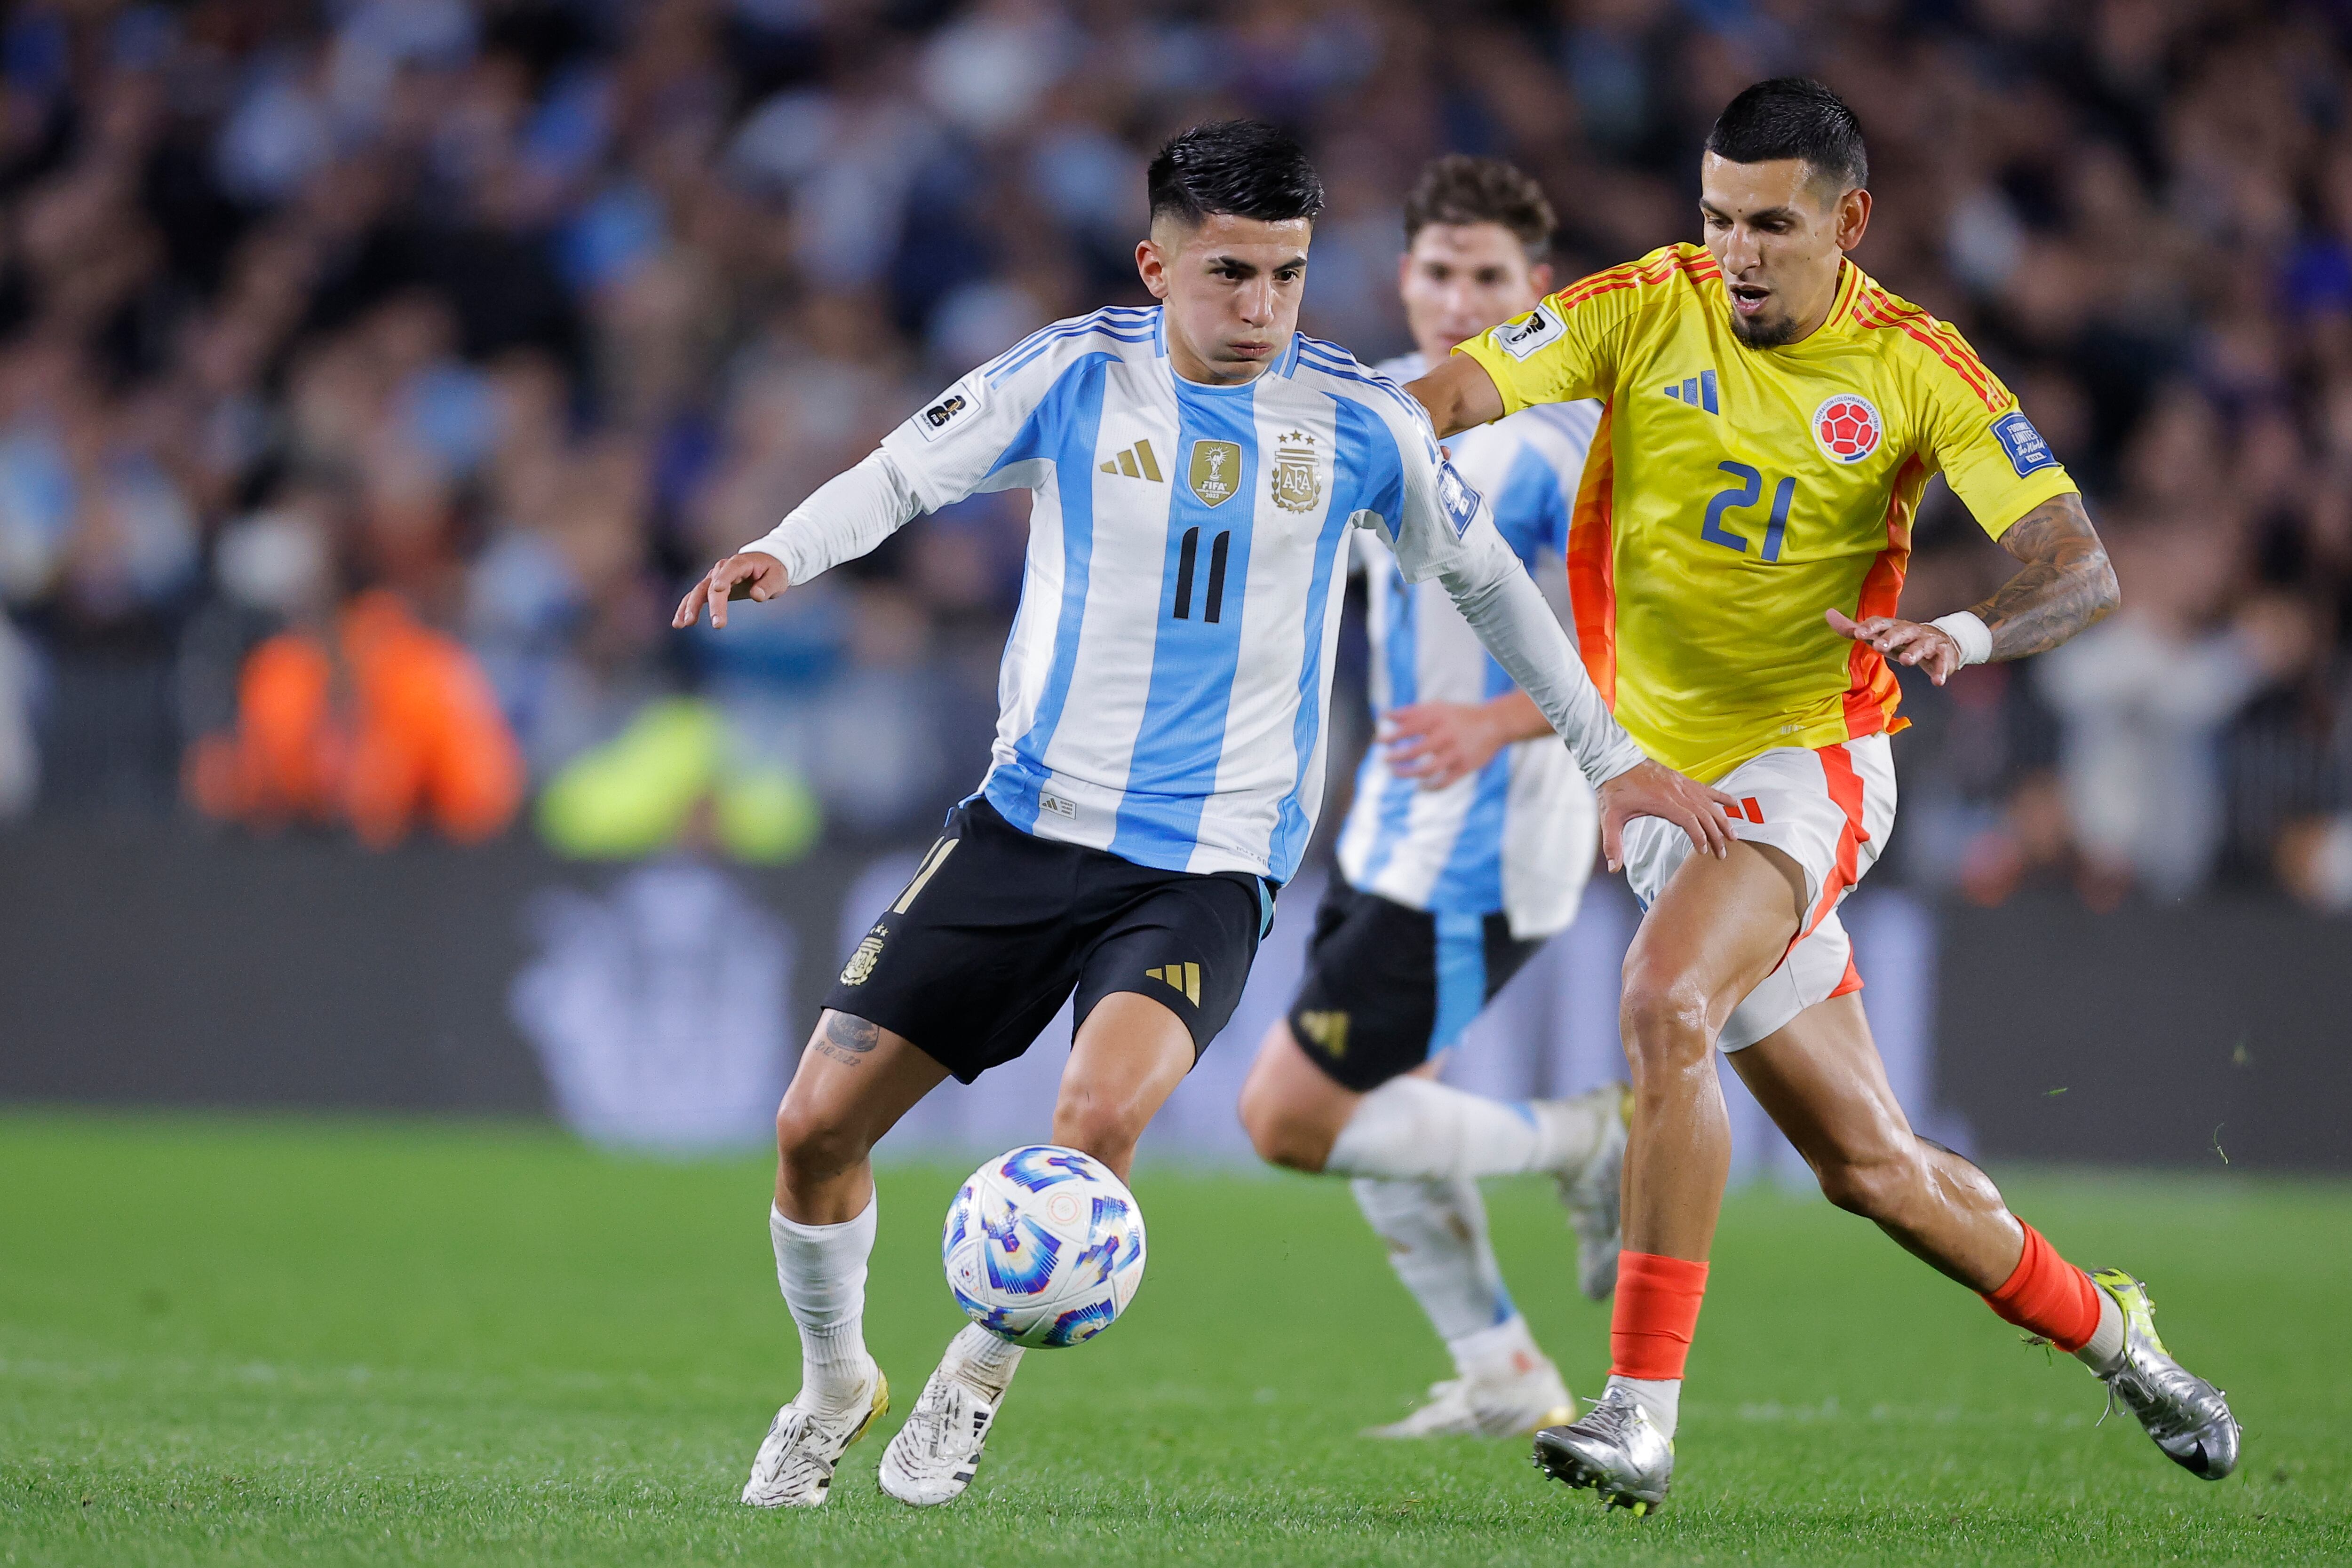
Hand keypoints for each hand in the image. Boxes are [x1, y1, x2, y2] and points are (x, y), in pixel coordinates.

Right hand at [674, 552, 788, 629]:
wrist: (765, 565)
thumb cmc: (773, 571)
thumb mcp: (777, 577)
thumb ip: (767, 586)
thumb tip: (756, 595)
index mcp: (739, 563)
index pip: (729, 570)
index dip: (723, 579)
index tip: (718, 590)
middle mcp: (722, 569)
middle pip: (713, 586)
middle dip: (714, 605)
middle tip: (718, 624)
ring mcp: (714, 578)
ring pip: (698, 591)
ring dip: (690, 607)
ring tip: (683, 624)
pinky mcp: (710, 588)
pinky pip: (695, 597)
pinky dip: (686, 608)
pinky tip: (679, 623)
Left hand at [1383, 701, 1506, 789]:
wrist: (1494, 724)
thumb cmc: (1458, 716)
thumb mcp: (1437, 708)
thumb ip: (1410, 712)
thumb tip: (1383, 716)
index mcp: (1438, 718)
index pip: (1409, 728)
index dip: (1392, 736)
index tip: (1378, 741)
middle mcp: (1446, 735)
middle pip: (1415, 750)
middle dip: (1396, 757)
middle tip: (1384, 760)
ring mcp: (1456, 753)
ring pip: (1427, 769)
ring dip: (1408, 774)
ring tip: (1395, 772)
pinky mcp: (1465, 767)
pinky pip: (1444, 782)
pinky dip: (1430, 787)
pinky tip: (1420, 786)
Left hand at [1596, 759, 1741, 872]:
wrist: (1615, 760)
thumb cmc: (1613, 788)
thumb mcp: (1609, 817)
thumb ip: (1612, 843)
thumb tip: (1613, 868)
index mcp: (1662, 801)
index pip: (1689, 820)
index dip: (1700, 836)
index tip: (1704, 851)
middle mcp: (1676, 791)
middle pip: (1704, 814)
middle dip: (1716, 834)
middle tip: (1723, 852)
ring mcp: (1681, 784)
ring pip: (1709, 802)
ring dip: (1723, 819)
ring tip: (1734, 835)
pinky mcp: (1682, 779)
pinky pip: (1706, 789)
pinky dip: (1721, 797)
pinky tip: (1734, 804)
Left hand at [1826, 607, 1961, 685]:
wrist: (1942, 642)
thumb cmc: (1902, 640)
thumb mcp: (1878, 635)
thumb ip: (1853, 629)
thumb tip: (1828, 614)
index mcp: (1893, 626)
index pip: (1880, 622)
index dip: (1870, 627)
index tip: (1858, 634)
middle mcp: (1911, 631)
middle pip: (1901, 631)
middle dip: (1891, 638)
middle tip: (1880, 646)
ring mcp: (1929, 641)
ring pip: (1922, 644)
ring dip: (1915, 652)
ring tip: (1907, 661)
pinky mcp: (1944, 654)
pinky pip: (1943, 662)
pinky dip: (1941, 671)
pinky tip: (1937, 681)